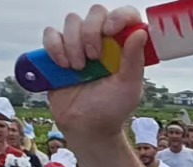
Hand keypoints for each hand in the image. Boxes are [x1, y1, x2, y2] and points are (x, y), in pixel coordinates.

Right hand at [42, 5, 147, 145]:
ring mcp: (78, 44)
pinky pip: (51, 33)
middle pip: (95, 12)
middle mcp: (101, 41)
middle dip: (92, 32)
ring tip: (78, 69)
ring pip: (72, 21)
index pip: (125, 16)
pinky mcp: (57, 52)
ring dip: (73, 43)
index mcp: (122, 47)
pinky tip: (63, 66)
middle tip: (93, 58)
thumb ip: (135, 60)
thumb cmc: (111, 109)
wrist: (87, 127)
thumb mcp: (129, 88)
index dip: (119, 16)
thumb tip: (141, 32)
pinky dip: (55, 46)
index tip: (112, 31)